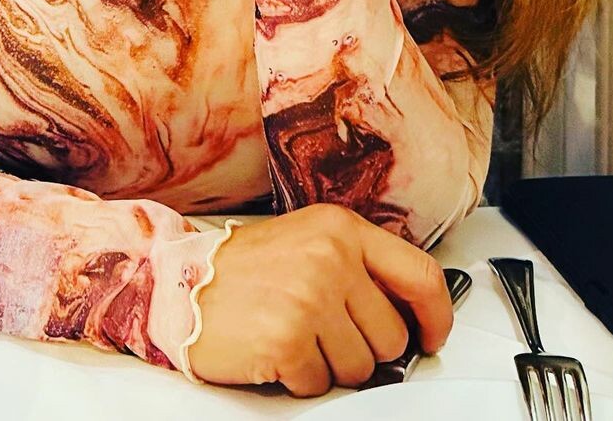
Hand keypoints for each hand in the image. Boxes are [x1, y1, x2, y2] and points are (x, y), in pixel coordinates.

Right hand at [188, 204, 451, 393]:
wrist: (175, 282)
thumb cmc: (243, 269)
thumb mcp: (308, 243)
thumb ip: (359, 266)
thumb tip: (411, 314)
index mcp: (340, 228)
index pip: (420, 276)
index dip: (436, 317)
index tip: (431, 337)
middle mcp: (330, 257)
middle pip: (392, 337)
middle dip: (364, 349)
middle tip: (322, 333)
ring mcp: (310, 297)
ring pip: (361, 369)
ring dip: (330, 366)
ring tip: (294, 336)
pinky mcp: (288, 338)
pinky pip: (321, 385)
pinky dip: (299, 379)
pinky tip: (275, 351)